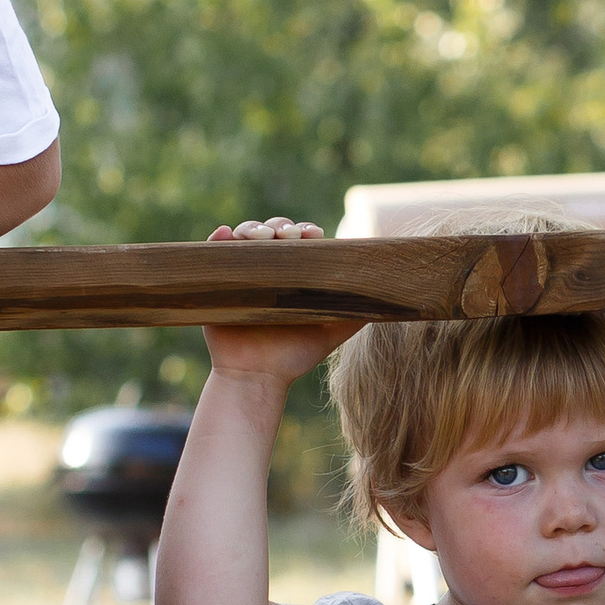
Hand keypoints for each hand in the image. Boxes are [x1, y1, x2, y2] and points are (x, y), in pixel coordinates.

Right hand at [200, 218, 357, 385]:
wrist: (259, 378)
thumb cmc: (295, 356)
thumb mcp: (332, 331)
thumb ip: (357, 313)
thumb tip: (391, 294)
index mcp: (291, 274)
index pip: (298, 240)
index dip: (305, 231)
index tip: (314, 234)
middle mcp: (265, 269)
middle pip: (271, 232)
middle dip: (281, 226)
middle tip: (288, 236)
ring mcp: (239, 273)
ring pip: (243, 236)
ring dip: (252, 228)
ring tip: (261, 237)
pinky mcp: (215, 282)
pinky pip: (212, 252)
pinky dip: (218, 238)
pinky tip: (226, 234)